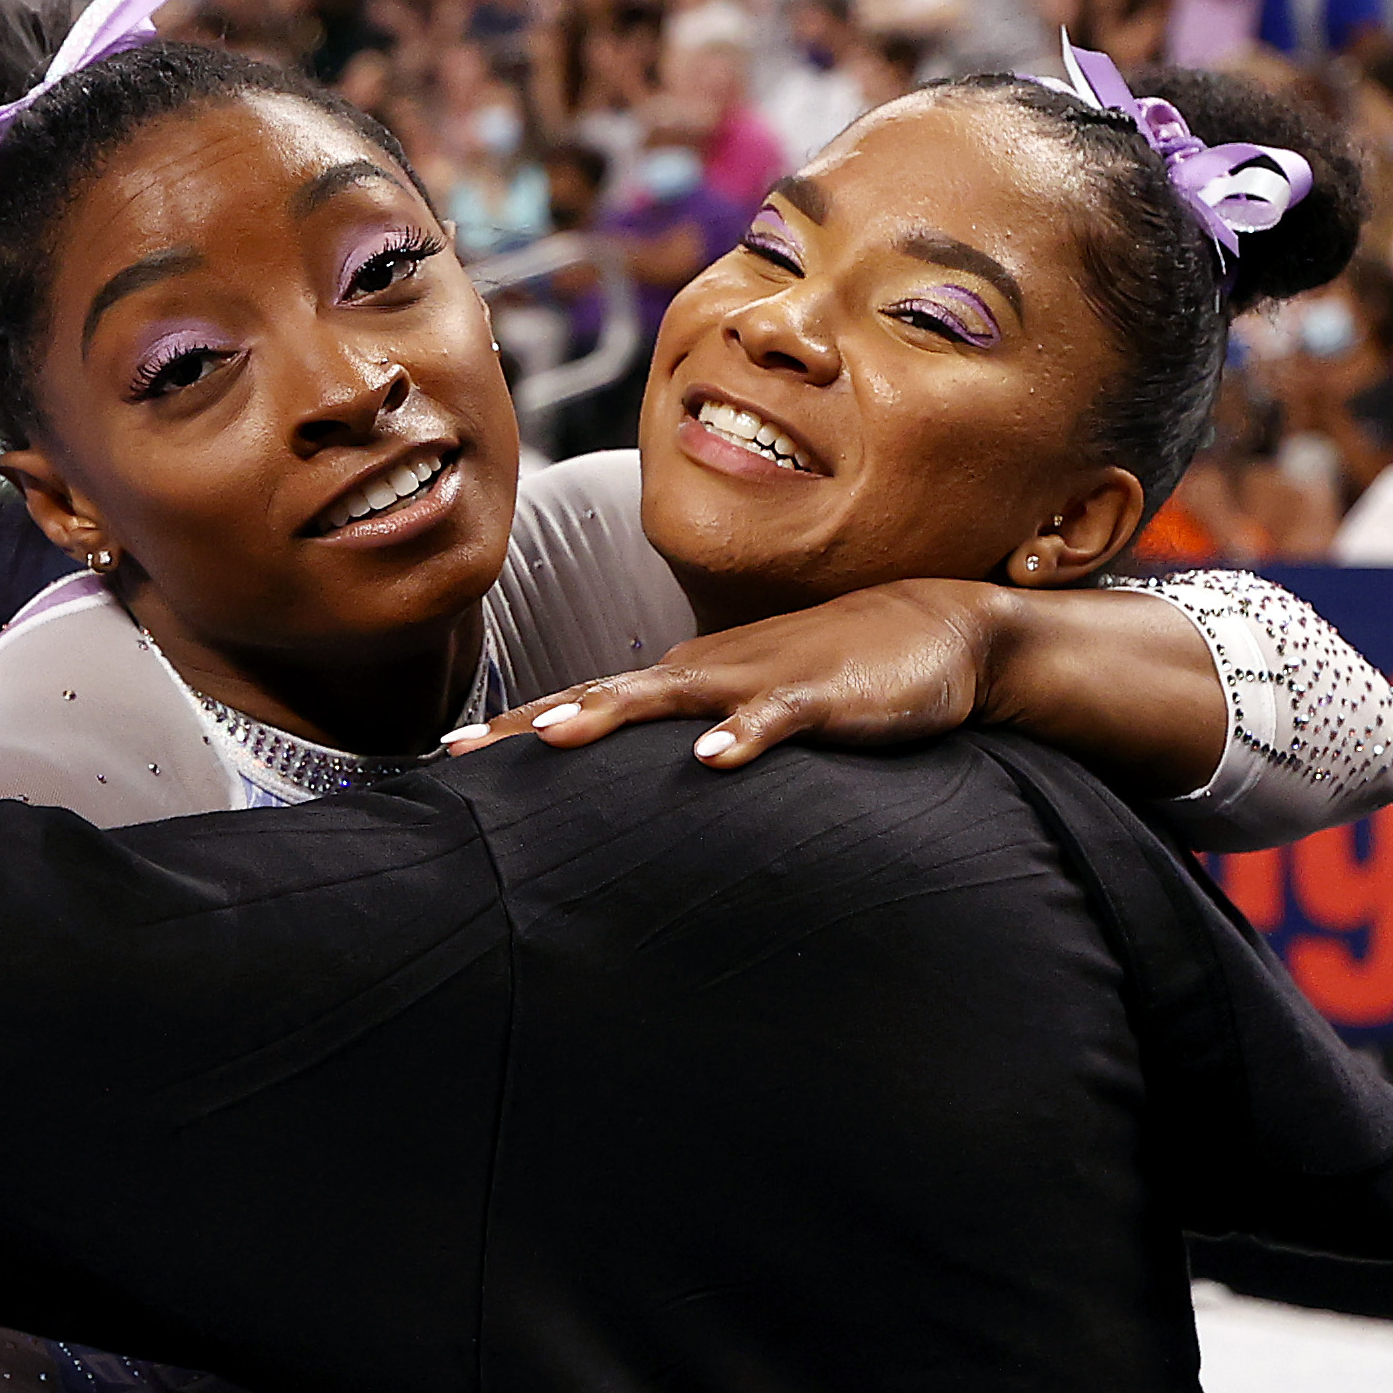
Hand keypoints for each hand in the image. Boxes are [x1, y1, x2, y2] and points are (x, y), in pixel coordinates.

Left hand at [446, 581, 1005, 767]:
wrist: (939, 628)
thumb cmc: (838, 669)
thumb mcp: (751, 700)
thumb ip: (697, 724)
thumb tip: (645, 764)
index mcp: (686, 675)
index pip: (589, 697)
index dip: (523, 724)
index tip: (454, 756)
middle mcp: (705, 671)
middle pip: (604, 694)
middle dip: (533, 722)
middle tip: (464, 755)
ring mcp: (760, 680)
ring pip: (672, 699)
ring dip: (613, 716)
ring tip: (556, 741)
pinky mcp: (818, 697)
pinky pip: (774, 719)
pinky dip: (741, 739)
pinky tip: (711, 762)